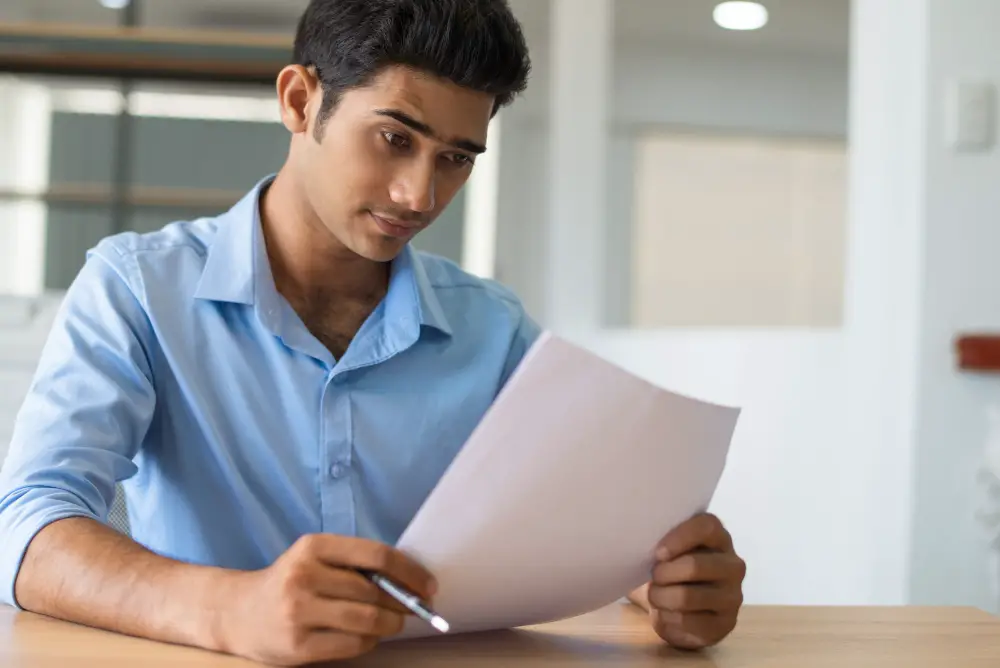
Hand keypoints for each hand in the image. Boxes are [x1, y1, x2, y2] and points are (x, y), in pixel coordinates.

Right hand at [212, 534, 435, 665]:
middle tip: (416, 608)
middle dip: (404, 603)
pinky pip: (353, 646)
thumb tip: (410, 580)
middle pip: (374, 592)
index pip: (376, 555)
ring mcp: (298, 613)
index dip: (410, 571)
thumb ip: (355, 564)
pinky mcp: (297, 646)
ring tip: (393, 623)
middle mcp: (303, 576)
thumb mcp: (315, 559)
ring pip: (368, 621)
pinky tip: (366, 636)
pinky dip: (369, 642)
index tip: (429, 584)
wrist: (237, 613)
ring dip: (391, 624)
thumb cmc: (289, 583)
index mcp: (313, 547)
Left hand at [642, 513, 744, 649]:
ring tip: (654, 595)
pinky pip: (688, 622)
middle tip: (653, 577)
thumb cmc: (671, 567)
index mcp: (719, 538)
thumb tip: (637, 535)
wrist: (680, 607)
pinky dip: (666, 618)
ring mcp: (732, 596)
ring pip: (687, 597)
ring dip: (660, 597)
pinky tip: (663, 613)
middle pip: (694, 565)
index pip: (707, 527)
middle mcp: (733, 565)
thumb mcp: (669, 547)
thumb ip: (662, 538)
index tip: (657, 552)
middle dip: (663, 573)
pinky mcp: (725, 624)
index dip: (680, 537)